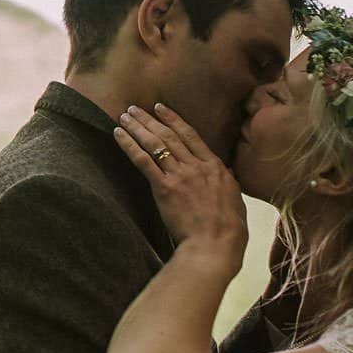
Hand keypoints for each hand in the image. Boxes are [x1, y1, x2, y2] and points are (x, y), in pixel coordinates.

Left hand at [112, 103, 247, 256]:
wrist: (215, 244)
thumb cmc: (229, 229)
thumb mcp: (235, 199)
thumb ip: (226, 182)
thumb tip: (225, 174)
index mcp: (215, 166)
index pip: (191, 135)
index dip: (173, 119)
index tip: (160, 108)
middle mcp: (197, 165)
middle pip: (169, 135)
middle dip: (149, 119)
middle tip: (134, 108)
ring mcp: (180, 175)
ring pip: (156, 142)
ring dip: (137, 127)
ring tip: (124, 116)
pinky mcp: (164, 187)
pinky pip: (143, 160)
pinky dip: (129, 144)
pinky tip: (118, 134)